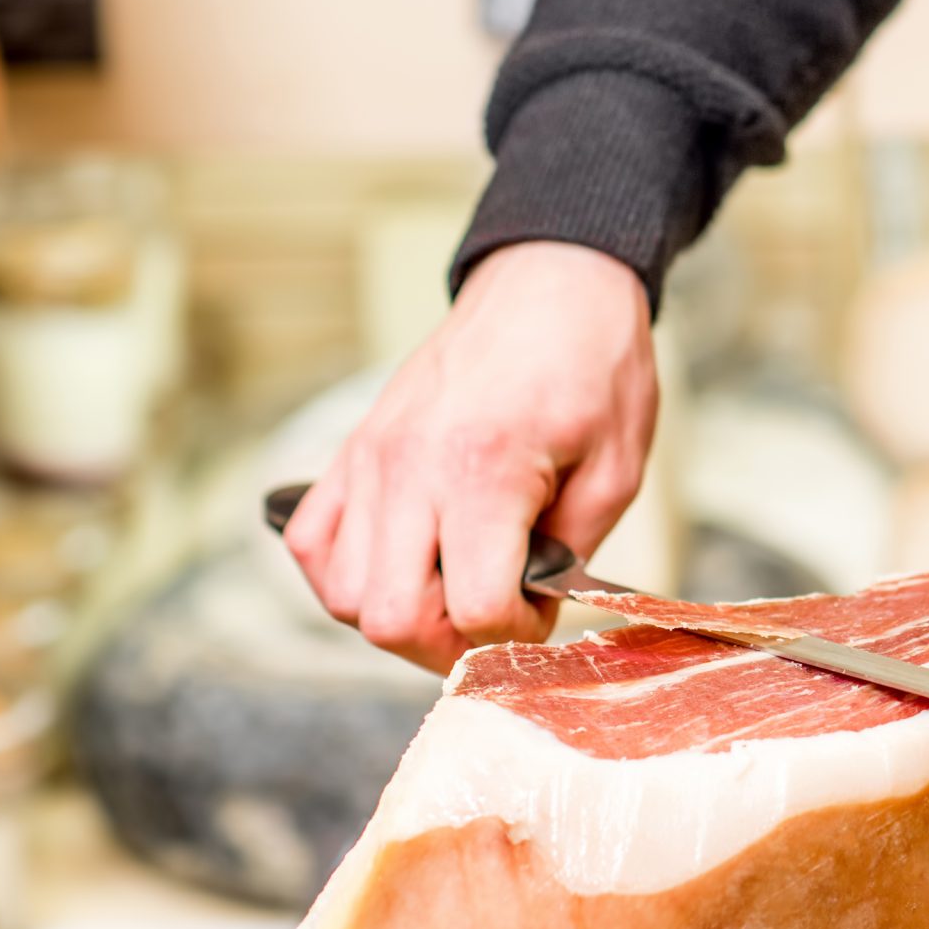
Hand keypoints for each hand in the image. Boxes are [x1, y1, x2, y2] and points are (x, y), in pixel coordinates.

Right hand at [282, 242, 657, 672]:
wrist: (551, 283)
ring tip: (454, 590)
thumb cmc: (593, 365)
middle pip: (388, 617)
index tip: (543, 611)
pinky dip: (347, 574)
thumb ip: (568, 552)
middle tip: (495, 621)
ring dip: (398, 613)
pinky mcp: (351, 448)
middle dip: (448, 645)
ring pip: (340, 593)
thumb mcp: (616, 467)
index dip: (514, 635)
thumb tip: (526, 608)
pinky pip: (312, 542)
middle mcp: (408, 467)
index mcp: (483, 470)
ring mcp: (368, 458)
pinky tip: (403, 564)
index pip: (471, 607)